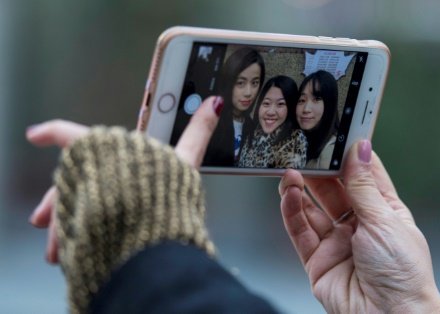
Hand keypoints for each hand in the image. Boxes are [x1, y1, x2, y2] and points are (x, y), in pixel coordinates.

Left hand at [26, 96, 223, 263]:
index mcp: (106, 151)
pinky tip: (62, 255)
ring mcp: (78, 200)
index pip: (70, 135)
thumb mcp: (186, 162)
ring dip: (58, 227)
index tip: (34, 133)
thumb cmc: (163, 194)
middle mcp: (86, 173)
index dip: (51, 131)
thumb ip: (198, 133)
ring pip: (60, 209)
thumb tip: (213, 105)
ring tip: (55, 249)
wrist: (148, 233)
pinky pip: (67, 231)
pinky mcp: (79, 227)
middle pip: (63, 181)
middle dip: (53, 200)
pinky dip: (64, 242)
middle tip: (41, 218)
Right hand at [279, 140, 439, 312]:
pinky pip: (300, 232)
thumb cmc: (402, 273)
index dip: (351, 158)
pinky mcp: (317, 260)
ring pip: (312, 210)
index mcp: (383, 214)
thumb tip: (360, 149)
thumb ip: (363, 186)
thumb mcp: (384, 221)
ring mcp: (336, 243)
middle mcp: (358, 226)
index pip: (364, 178)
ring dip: (300, 190)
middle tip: (303, 153)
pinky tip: (290, 196)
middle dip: (319, 172)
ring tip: (289, 172)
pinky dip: (293, 213)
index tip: (337, 137)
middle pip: (333, 192)